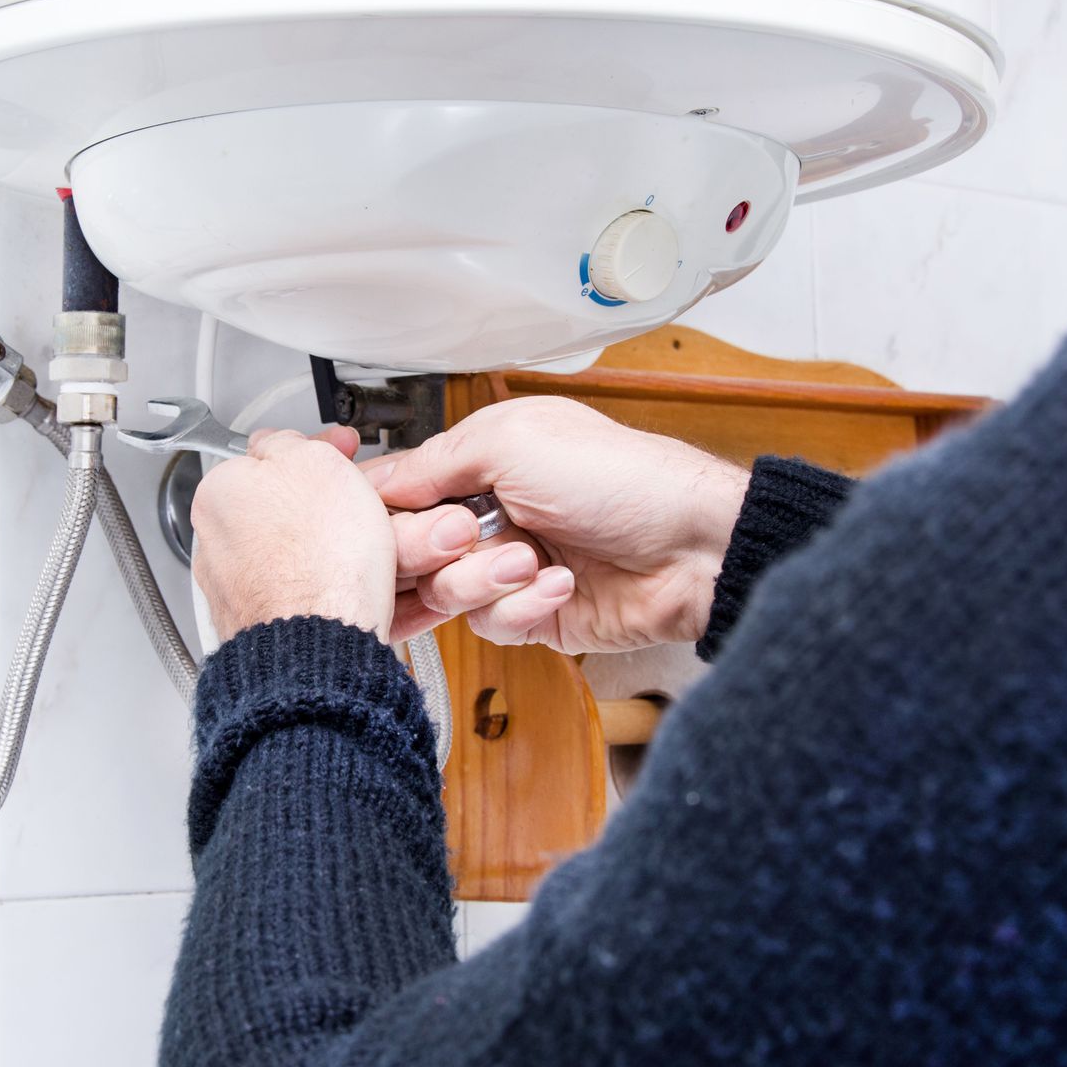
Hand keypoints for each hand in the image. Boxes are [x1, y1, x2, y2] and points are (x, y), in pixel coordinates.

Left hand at [191, 427, 399, 641]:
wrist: (320, 646)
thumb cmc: (318, 560)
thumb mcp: (315, 462)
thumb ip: (291, 443)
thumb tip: (282, 442)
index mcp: (219, 493)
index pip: (267, 457)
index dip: (316, 453)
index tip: (343, 456)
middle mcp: (216, 544)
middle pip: (280, 510)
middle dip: (321, 508)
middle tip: (360, 510)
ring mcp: (236, 591)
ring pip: (294, 558)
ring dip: (327, 554)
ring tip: (364, 559)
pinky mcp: (260, 628)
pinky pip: (303, 599)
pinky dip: (327, 594)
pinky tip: (352, 594)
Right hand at [365, 397, 749, 653]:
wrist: (694, 547)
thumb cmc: (622, 478)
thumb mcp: (513, 440)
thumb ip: (433, 461)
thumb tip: (372, 480)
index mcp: (480, 463)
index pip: (400, 493)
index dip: (385, 514)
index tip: (383, 523)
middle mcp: (489, 516)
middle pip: (411, 551)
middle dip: (432, 549)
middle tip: (464, 537)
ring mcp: (509, 568)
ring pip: (445, 593)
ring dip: (485, 578)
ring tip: (531, 560)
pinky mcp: (532, 616)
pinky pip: (490, 625)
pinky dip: (522, 605)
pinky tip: (560, 585)